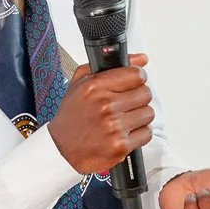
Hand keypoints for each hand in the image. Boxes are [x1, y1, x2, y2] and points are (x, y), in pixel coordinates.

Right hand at [49, 54, 152, 173]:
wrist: (61, 150)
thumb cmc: (71, 117)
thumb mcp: (80, 83)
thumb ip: (109, 64)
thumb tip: (141, 59)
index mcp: (94, 87)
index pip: (136, 74)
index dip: (137, 78)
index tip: (133, 83)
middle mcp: (105, 105)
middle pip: (145, 93)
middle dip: (138, 98)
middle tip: (126, 103)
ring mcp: (114, 127)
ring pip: (148, 113)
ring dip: (139, 116)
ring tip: (124, 119)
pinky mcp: (120, 146)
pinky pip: (146, 133)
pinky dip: (138, 133)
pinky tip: (124, 132)